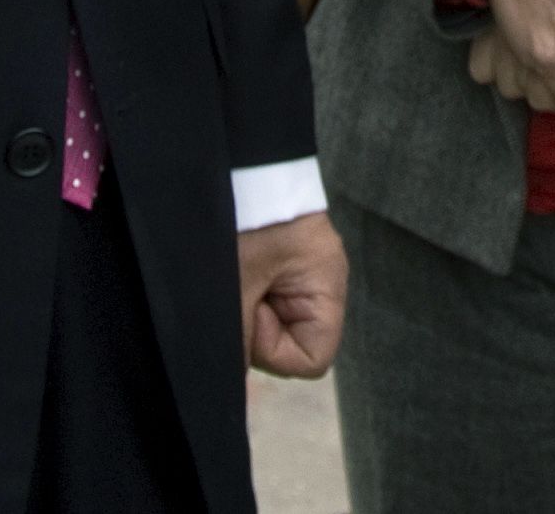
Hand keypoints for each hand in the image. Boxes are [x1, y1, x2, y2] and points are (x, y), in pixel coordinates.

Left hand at [238, 209, 344, 378]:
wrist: (232, 159)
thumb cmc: (241, 217)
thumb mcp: (235, 286)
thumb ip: (236, 343)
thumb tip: (227, 393)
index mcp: (327, 284)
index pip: (313, 358)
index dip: (275, 348)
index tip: (253, 311)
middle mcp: (321, 280)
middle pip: (291, 343)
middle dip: (257, 328)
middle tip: (239, 292)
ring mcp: (300, 270)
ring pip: (272, 323)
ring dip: (247, 309)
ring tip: (236, 275)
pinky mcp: (279, 260)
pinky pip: (264, 299)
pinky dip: (245, 293)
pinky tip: (238, 269)